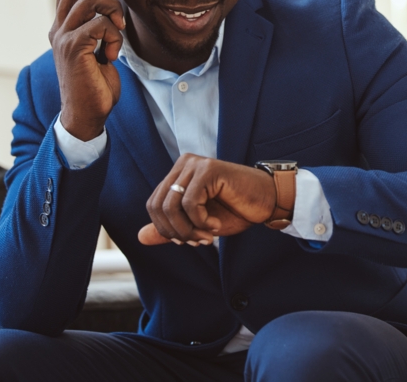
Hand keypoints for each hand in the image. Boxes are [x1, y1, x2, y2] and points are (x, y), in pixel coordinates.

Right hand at [49, 0, 126, 140]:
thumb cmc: (96, 82)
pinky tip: (113, 53)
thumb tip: (109, 1)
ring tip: (120, 30)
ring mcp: (63, 38)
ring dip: (113, 11)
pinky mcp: (74, 48)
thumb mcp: (99, 49)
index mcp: (63, 29)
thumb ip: (99, 26)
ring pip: (90, 2)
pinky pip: (99, 24)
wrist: (88, 112)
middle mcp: (58, 30)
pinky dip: (113, 35)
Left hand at [138, 154, 277, 245]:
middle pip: (158, 206)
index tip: (188, 240)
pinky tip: (216, 224)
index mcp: (178, 173)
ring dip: (189, 229)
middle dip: (176, 232)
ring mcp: (195, 164)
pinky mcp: (209, 169)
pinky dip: (201, 221)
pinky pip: (190, 203)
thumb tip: (140, 237)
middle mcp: (183, 164)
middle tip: (198, 241)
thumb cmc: (235, 210)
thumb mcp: (197, 225)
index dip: (165, 229)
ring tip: (207, 236)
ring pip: (171, 206)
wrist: (266, 202)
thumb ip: (171, 229)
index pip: (153, 205)